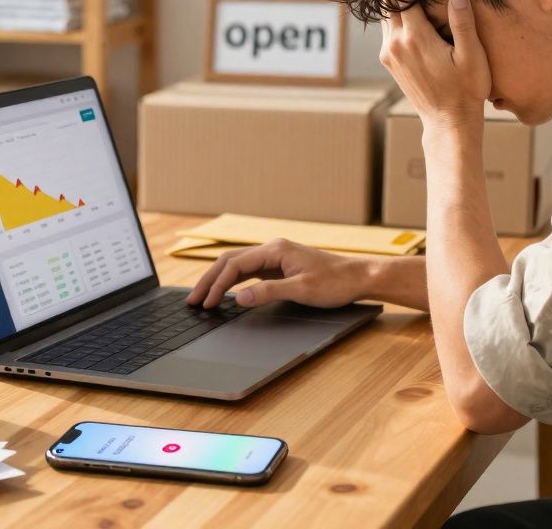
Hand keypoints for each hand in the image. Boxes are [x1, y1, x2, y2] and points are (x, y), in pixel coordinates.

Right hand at [186, 238, 368, 308]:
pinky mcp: (280, 267)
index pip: (235, 265)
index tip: (206, 303)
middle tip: (193, 301)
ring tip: (203, 297)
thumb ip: (269, 292)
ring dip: (219, 280)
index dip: (217, 284)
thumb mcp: (302, 290)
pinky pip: (248, 272)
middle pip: (230, 261)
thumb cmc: (335, 283)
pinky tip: (226, 293)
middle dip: (210, 280)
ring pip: (237, 265)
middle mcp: (272, 249)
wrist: (358, 278)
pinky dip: (233, 282)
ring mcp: (275, 257)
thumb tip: (240, 297)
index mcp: (275, 250)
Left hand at [380, 0, 490, 126]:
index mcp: (415, 38)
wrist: (448, 121)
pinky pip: (387, 30)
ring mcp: (389, 54)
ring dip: (394, 1)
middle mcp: (395, 44)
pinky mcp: (389, 62)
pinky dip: (394, 17)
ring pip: (385, 17)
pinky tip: (409, 10)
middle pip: (387, 3)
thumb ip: (463, 24)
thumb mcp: (472, 57)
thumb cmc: (466, 90)